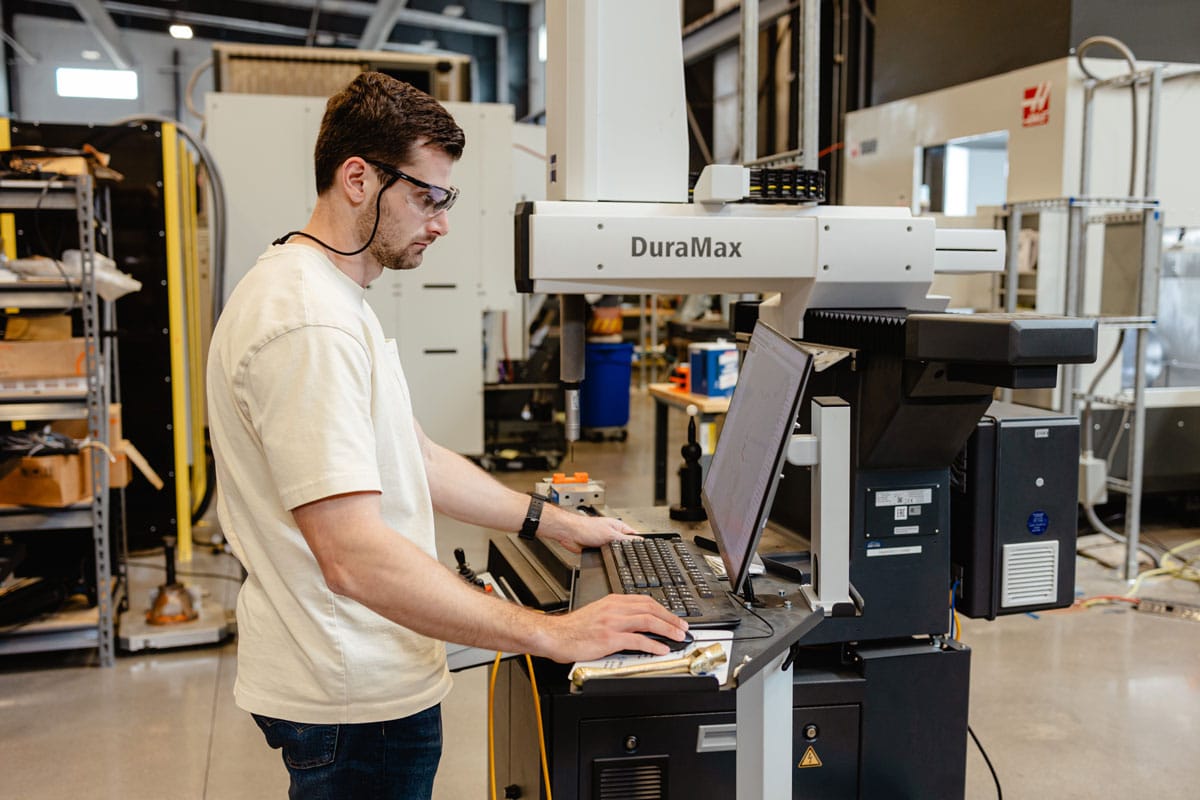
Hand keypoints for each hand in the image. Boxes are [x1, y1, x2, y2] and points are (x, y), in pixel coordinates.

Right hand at [540, 594, 688, 661]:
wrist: (555, 635)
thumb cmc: (574, 628)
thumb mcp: (598, 613)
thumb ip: (616, 615)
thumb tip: (636, 622)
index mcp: (613, 601)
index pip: (645, 601)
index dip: (663, 609)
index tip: (673, 617)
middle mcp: (614, 608)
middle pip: (651, 609)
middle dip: (670, 618)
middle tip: (682, 627)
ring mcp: (612, 623)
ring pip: (648, 621)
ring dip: (667, 629)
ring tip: (677, 637)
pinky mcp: (609, 638)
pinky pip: (637, 640)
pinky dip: (653, 644)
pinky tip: (661, 649)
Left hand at [542, 512, 638, 552]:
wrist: (570, 534)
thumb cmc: (586, 528)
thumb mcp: (611, 534)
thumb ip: (625, 539)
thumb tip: (639, 541)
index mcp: (619, 527)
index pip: (634, 536)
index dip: (639, 544)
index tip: (643, 551)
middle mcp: (613, 534)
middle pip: (625, 546)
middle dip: (626, 552)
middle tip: (628, 557)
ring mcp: (605, 542)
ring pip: (615, 553)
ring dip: (614, 556)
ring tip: (613, 556)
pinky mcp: (598, 550)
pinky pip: (606, 556)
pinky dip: (606, 559)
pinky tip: (606, 559)